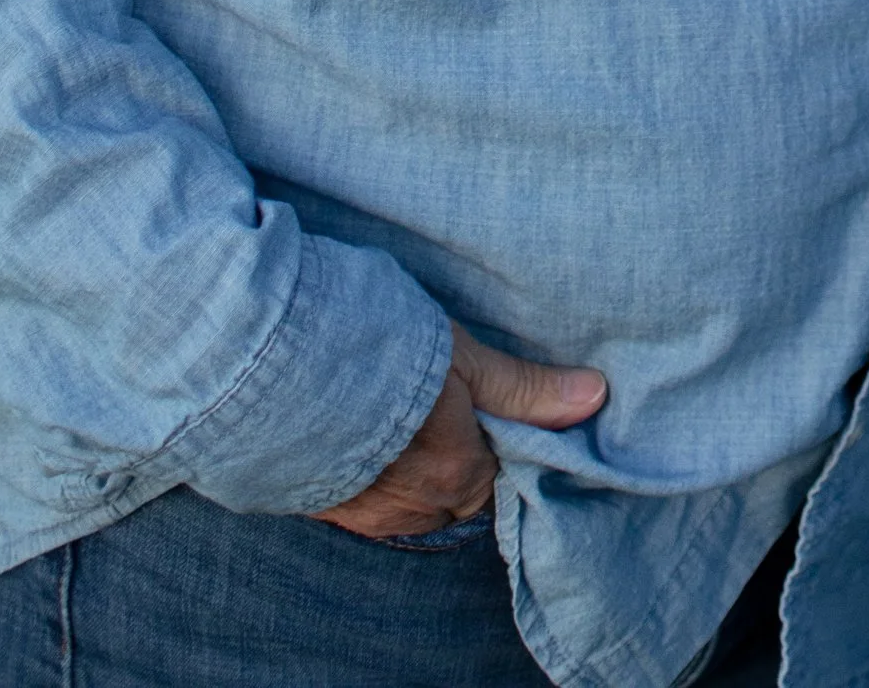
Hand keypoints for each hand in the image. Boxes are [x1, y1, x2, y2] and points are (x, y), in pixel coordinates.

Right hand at [318, 325, 606, 539]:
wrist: (273, 372)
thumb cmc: (378, 355)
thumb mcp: (463, 357)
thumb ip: (524, 387)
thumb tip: (595, 397)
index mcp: (458, 474)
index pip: (499, 469)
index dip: (498, 434)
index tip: (491, 403)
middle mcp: (415, 508)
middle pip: (457, 489)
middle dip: (459, 454)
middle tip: (451, 402)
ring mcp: (365, 513)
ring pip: (412, 498)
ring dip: (416, 464)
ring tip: (409, 413)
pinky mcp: (323, 505)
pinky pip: (368, 499)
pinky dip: (376, 471)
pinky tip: (369, 433)